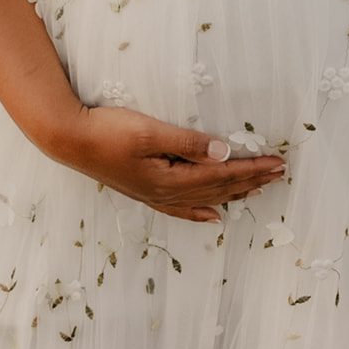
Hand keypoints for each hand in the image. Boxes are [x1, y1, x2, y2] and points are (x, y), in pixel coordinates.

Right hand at [45, 106, 287, 221]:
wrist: (69, 141)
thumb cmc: (107, 131)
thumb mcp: (151, 131)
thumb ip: (188, 143)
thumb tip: (224, 152)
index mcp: (171, 179)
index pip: (223, 174)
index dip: (252, 169)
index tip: (278, 163)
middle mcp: (166, 193)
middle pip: (219, 189)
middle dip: (252, 181)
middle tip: (280, 174)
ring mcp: (155, 195)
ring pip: (205, 198)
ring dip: (234, 193)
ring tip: (259, 190)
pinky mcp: (145, 191)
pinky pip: (181, 208)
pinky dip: (201, 212)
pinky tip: (213, 216)